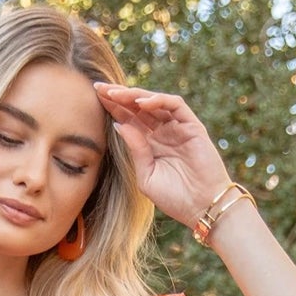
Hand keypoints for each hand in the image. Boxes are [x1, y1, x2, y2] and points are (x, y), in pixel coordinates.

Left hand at [92, 82, 232, 230]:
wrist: (201, 208)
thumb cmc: (174, 198)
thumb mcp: (146, 176)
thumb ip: (135, 150)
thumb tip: (119, 125)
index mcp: (149, 144)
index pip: (128, 119)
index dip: (112, 107)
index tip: (94, 97)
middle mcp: (162, 132)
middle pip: (138, 107)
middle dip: (118, 96)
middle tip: (98, 87)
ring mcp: (177, 127)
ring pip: (154, 102)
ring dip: (134, 95)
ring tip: (115, 94)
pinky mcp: (192, 126)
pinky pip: (174, 105)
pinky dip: (158, 100)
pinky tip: (140, 103)